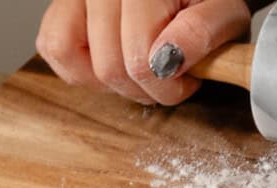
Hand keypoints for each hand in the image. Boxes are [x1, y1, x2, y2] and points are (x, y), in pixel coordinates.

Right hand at [36, 0, 251, 104]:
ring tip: (142, 71)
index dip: (168, 87)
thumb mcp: (224, 12)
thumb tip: (169, 57)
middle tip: (170, 78)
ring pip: (74, 60)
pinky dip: (80, 68)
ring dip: (112, 82)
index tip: (189, 80)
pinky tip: (113, 62)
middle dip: (145, 89)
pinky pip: (52, 46)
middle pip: (109, 67)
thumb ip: (202, 31)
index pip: (140, 60)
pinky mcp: (63, 5)